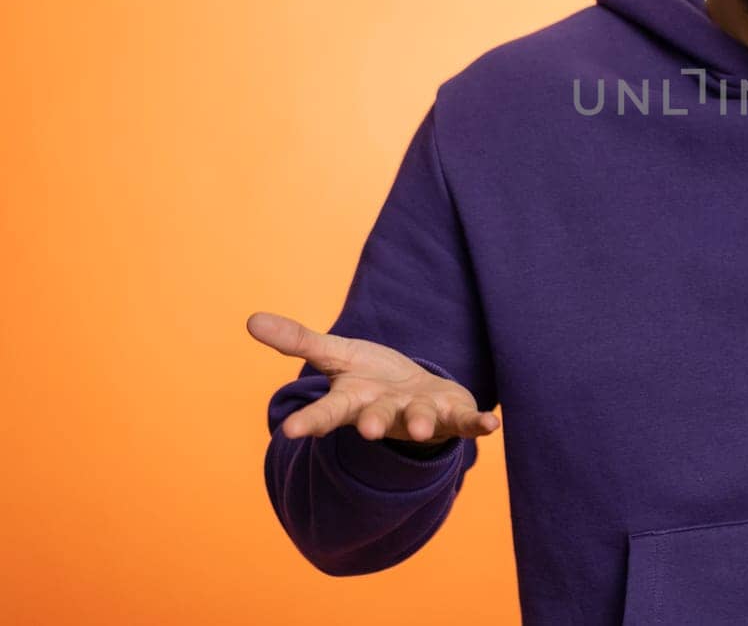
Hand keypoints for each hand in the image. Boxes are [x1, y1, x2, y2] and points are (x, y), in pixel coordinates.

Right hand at [247, 310, 499, 446]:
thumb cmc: (369, 379)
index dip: (309, 421)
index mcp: (353, 400)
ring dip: (422, 424)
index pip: (326, 412)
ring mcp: (418, 417)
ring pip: (418, 421)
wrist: (413, 399)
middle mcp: (383, 414)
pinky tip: (493, 426)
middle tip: (365, 431)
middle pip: (373, 419)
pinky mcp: (451, 416)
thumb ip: (298, 340)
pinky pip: (465, 422)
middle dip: (370, 424)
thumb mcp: (335, 356)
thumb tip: (250, 320)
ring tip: (423, 430)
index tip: (289, 432)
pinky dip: (478, 425)